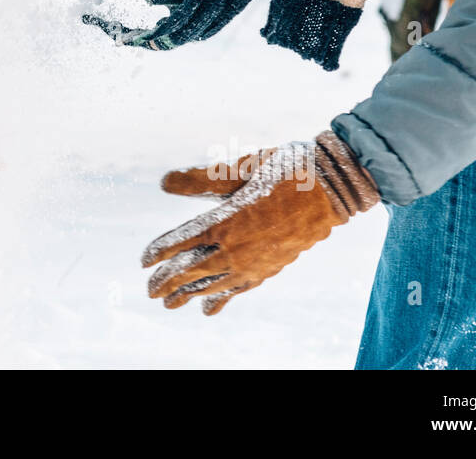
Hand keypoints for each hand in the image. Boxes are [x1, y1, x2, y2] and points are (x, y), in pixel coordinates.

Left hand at [141, 131, 379, 314]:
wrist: (332, 188)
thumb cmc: (284, 169)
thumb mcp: (239, 168)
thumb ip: (200, 179)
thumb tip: (163, 182)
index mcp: (226, 220)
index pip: (182, 242)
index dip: (160, 252)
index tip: (143, 261)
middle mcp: (236, 247)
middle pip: (192, 270)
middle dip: (168, 282)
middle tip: (149, 291)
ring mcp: (254, 262)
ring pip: (213, 284)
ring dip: (189, 295)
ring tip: (171, 304)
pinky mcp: (270, 268)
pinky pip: (239, 289)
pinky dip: (221, 298)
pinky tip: (210, 308)